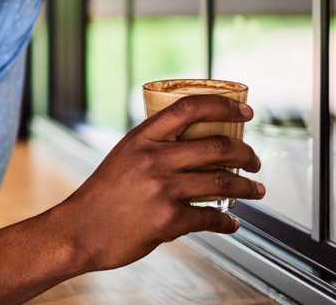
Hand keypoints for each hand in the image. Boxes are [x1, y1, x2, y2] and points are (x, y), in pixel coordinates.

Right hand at [59, 94, 262, 271]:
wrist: (80, 229)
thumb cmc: (102, 194)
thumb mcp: (124, 156)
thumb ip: (154, 147)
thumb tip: (195, 143)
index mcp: (141, 138)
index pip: (189, 109)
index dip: (223, 106)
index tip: (245, 112)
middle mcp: (154, 159)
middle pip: (217, 147)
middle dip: (246, 153)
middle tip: (254, 160)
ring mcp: (163, 189)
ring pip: (223, 182)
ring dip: (247, 187)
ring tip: (255, 189)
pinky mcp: (168, 220)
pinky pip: (211, 218)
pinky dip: (227, 222)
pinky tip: (231, 223)